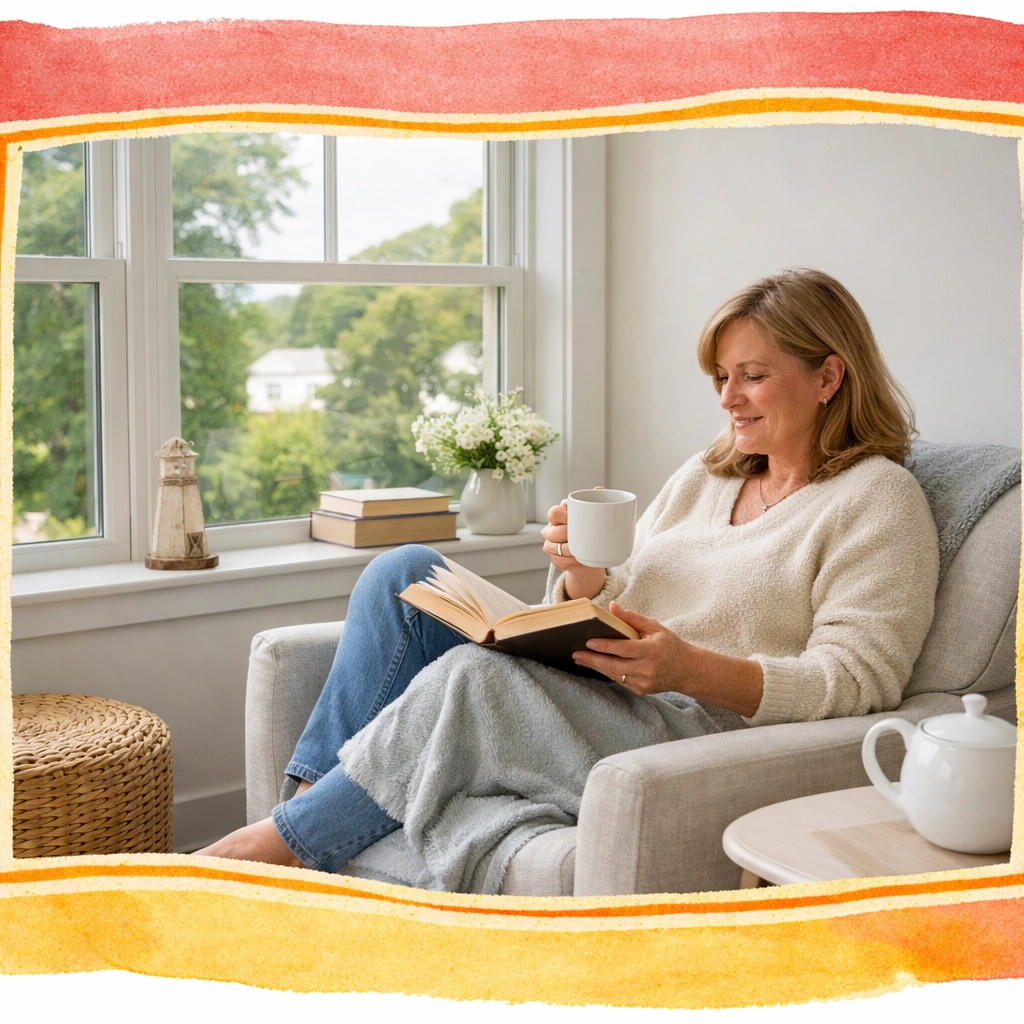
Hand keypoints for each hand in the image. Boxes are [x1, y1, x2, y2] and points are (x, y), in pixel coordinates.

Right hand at [541, 490, 606, 598]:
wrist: (592, 554)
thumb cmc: (589, 531)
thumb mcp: (592, 516)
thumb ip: (594, 502)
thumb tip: (600, 488)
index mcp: (559, 516)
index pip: (553, 513)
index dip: (561, 516)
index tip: (572, 518)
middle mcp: (551, 529)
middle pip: (550, 531)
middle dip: (564, 533)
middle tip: (579, 534)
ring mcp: (551, 544)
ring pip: (551, 546)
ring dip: (566, 548)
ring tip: (577, 548)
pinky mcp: (554, 558)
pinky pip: (556, 559)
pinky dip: (566, 559)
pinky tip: (574, 557)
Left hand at [571, 602, 695, 696]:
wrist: (686, 670)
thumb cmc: (669, 644)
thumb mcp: (654, 627)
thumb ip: (632, 618)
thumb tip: (612, 607)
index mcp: (651, 650)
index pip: (624, 649)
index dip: (605, 646)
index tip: (588, 641)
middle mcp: (647, 669)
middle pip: (614, 665)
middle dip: (592, 660)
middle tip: (576, 653)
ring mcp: (643, 682)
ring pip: (614, 675)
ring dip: (596, 667)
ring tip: (580, 658)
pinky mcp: (641, 690)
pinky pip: (620, 681)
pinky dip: (607, 673)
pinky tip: (596, 665)